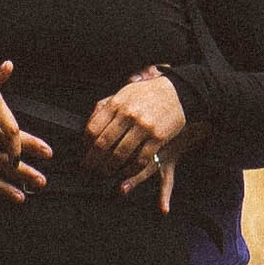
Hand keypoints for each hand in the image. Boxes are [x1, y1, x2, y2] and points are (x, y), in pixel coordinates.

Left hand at [84, 66, 187, 209]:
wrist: (178, 92)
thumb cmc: (147, 93)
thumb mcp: (124, 92)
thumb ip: (106, 106)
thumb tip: (89, 123)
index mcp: (117, 103)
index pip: (93, 128)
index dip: (86, 144)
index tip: (85, 152)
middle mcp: (128, 114)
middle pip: (103, 144)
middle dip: (93, 160)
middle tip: (90, 168)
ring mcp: (143, 126)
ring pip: (120, 154)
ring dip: (110, 168)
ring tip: (106, 172)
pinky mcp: (158, 137)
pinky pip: (141, 159)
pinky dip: (130, 170)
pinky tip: (126, 172)